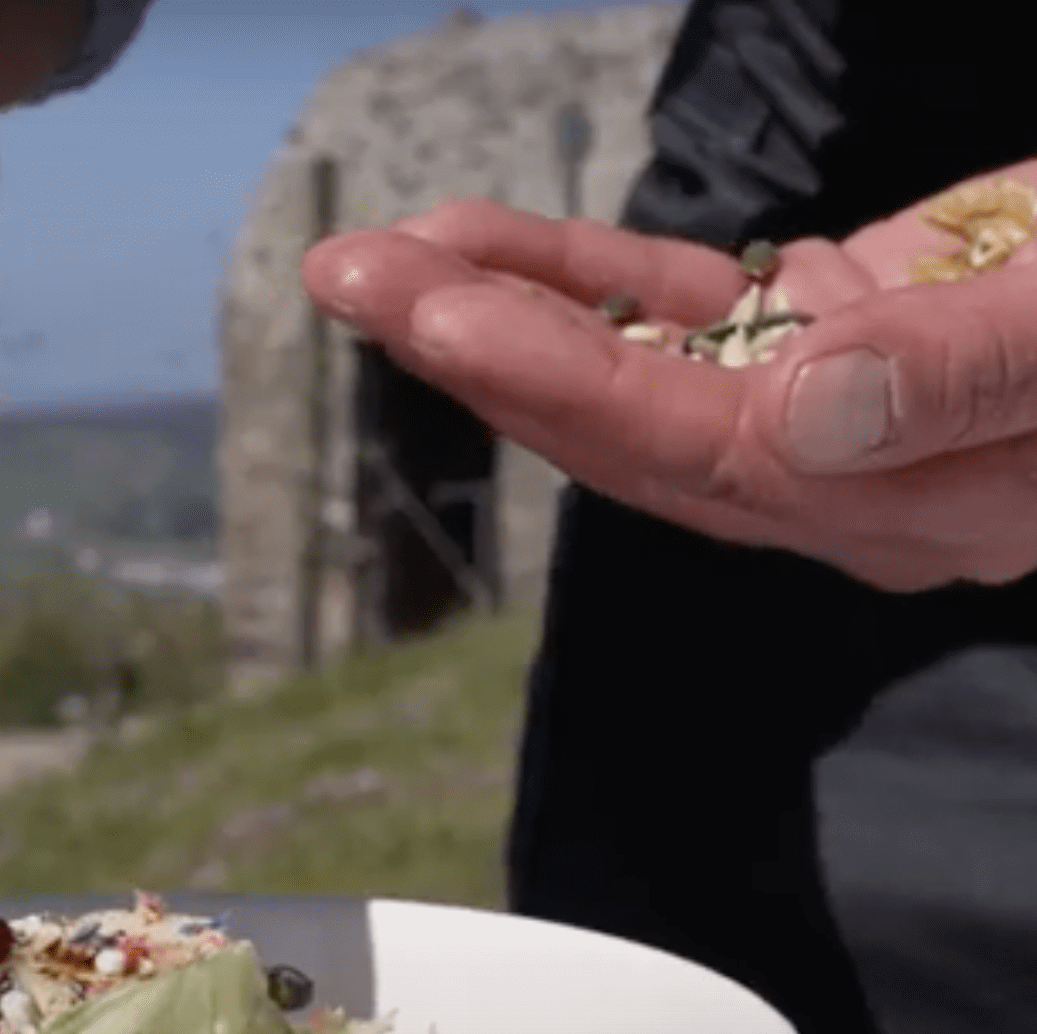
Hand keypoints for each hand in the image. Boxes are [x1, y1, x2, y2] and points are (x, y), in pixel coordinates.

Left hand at [300, 174, 1036, 591]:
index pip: (706, 453)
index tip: (443, 313)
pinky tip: (485, 247)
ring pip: (633, 366)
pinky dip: (580, 276)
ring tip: (373, 262)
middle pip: (630, 428)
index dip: (568, 383)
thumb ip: (972, 375)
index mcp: (921, 498)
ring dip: (502, 312)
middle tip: (350, 282)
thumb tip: (804, 417)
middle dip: (482, 353)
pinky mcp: (828, 330)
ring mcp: (832, 406)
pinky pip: (678, 308)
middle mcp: (853, 476)